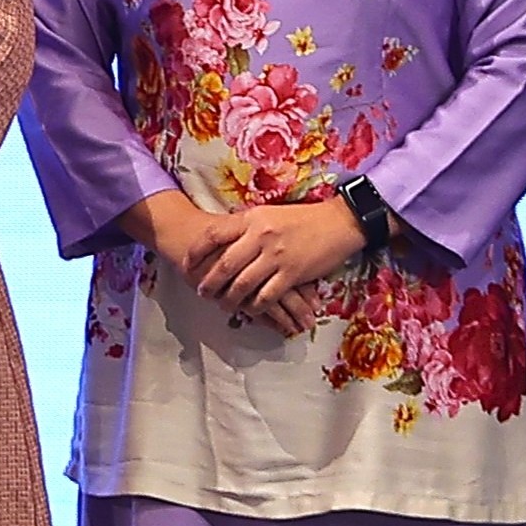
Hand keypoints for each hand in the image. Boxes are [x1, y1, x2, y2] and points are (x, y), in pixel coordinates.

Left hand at [182, 198, 367, 318]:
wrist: (338, 222)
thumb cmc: (301, 218)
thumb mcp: (268, 214)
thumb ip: (246, 226)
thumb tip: (222, 239)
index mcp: (252, 219)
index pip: (214, 234)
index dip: (196, 251)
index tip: (186, 264)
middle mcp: (261, 236)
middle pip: (225, 264)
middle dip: (209, 282)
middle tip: (201, 292)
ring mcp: (277, 256)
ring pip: (243, 284)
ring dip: (230, 299)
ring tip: (222, 306)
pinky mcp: (293, 274)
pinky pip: (267, 296)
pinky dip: (255, 307)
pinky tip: (250, 311)